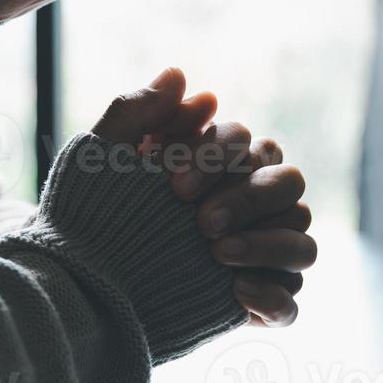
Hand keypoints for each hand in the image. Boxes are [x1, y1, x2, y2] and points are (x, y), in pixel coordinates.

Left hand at [93, 69, 315, 327]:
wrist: (80, 288)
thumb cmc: (93, 216)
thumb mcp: (102, 161)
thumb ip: (136, 113)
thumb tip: (179, 77)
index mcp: (226, 170)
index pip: (254, 146)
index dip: (221, 158)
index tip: (174, 184)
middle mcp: (253, 210)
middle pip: (290, 186)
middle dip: (248, 198)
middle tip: (201, 221)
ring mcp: (260, 258)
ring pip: (302, 243)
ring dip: (267, 244)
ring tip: (217, 253)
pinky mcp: (256, 305)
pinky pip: (290, 302)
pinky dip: (273, 298)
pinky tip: (236, 292)